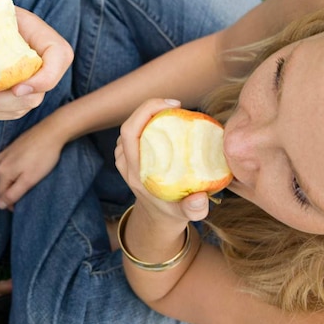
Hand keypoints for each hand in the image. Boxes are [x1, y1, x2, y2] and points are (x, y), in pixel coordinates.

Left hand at [0, 0, 73, 120]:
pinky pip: (11, 113)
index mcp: (41, 36)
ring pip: (25, 106)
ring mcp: (30, 80)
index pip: (60, 58)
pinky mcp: (17, 95)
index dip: (47, 78)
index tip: (18, 88)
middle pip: (40, 91)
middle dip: (10, 100)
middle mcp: (41, 60)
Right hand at [0, 118, 68, 209]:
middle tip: (28, 194)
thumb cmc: (42, 157)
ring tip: (28, 182)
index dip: (11, 203)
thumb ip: (13, 193)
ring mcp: (5, 152)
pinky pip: (10, 164)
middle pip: (2, 183)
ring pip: (6, 174)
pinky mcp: (12, 146)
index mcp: (2, 171)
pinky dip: (16, 171)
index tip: (23, 206)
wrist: (52, 131)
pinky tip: (27, 169)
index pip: (1, 194)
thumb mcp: (29, 180)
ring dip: (14, 181)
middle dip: (12, 192)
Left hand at [115, 98, 210, 222]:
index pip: (130, 132)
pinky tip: (168, 120)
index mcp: (136, 172)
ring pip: (132, 126)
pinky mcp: (129, 156)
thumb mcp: (186, 215)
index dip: (146, 112)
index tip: (173, 106)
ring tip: (175, 111)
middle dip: (150, 107)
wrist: (158, 218)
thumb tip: (199, 198)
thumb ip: (193, 209)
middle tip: (178, 105)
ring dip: (150, 114)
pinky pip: (136, 131)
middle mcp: (126, 164)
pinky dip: (150, 121)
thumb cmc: (174, 212)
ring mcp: (125, 159)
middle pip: (129, 125)